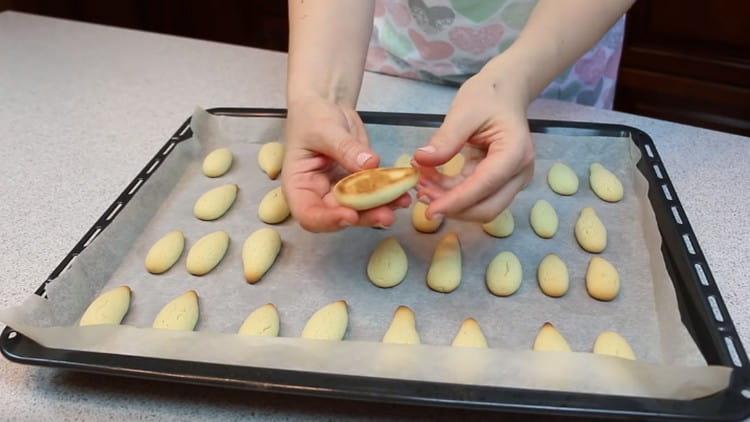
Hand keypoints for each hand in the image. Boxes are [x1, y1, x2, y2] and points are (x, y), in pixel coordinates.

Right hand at [282, 96, 410, 231]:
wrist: (326, 105)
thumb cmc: (312, 116)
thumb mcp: (325, 129)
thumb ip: (345, 148)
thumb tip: (370, 164)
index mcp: (299, 185)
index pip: (308, 214)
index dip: (328, 220)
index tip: (351, 215)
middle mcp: (318, 195)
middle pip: (338, 216)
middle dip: (363, 217)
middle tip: (386, 215)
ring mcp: (339, 191)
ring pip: (360, 209)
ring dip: (381, 209)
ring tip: (402, 202)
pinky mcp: (358, 184)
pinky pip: (372, 194)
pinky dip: (388, 195)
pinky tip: (403, 192)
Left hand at [413, 70, 534, 222]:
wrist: (504, 93)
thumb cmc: (488, 97)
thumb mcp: (464, 112)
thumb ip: (445, 139)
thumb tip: (420, 160)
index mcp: (515, 153)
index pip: (484, 186)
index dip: (456, 201)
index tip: (429, 210)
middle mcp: (519, 173)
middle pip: (487, 208)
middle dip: (452, 207)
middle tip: (420, 194)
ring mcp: (512, 180)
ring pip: (480, 207)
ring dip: (449, 202)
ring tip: (421, 185)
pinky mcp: (500, 183)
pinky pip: (475, 197)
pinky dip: (452, 194)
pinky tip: (431, 181)